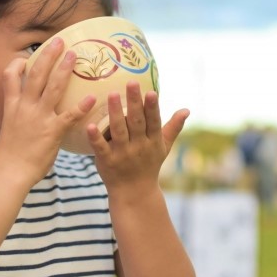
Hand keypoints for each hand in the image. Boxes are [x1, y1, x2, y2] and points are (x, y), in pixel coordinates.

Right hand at [0, 38, 95, 186]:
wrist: (8, 172)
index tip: (26, 57)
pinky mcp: (52, 131)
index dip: (17, 64)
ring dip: (64, 69)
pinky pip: (69, 115)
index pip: (10, 77)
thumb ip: (20, 117)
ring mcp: (39, 117)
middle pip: (36, 75)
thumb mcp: (10, 129)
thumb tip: (29, 113)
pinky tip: (92, 98)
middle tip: (59, 41)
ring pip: (53, 87)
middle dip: (47, 56)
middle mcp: (25, 107)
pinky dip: (81, 106)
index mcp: (12, 106)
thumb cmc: (10, 155)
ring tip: (75, 56)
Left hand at [87, 81, 188, 202]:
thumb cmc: (149, 165)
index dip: (152, 107)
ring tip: (112, 94)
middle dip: (134, 103)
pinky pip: (101, 148)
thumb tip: (186, 109)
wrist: (135, 193)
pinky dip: (96, 138)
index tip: (151, 92)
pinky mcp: (107, 161)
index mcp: (153, 141)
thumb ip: (174, 127)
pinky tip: (89, 125)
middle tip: (131, 82)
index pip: (153, 121)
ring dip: (115, 113)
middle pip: (137, 122)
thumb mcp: (164, 147)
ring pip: (119, 131)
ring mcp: (123, 154)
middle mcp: (139, 146)